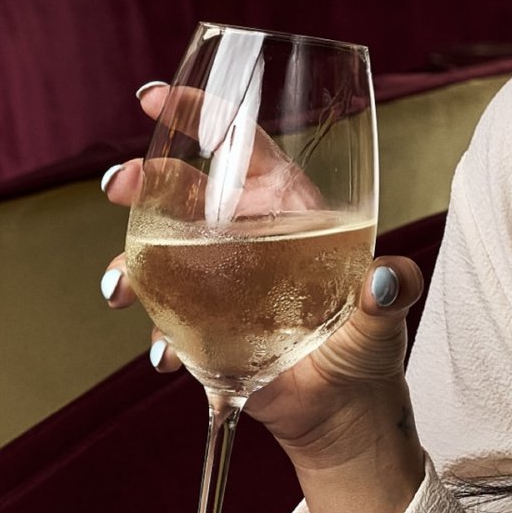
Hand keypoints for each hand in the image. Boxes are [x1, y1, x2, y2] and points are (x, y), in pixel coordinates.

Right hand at [99, 81, 424, 470]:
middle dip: (142, 181)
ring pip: (157, 252)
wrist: (342, 414)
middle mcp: (244, 235)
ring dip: (128, 262)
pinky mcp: (200, 327)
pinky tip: (165, 355)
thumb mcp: (385, 317)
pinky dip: (155, 336)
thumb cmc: (367, 349)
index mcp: (287, 208)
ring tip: (119, 287)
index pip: (241, 145)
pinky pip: (164, 320)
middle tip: (120, 187)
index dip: (200, 114)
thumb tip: (389, 276)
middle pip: (182, 190)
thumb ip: (392, 292)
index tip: (155, 98)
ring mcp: (215, 280)